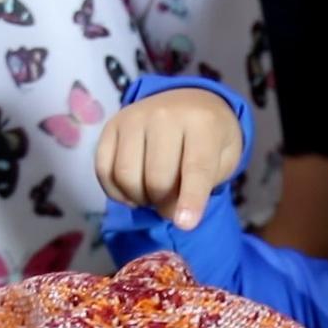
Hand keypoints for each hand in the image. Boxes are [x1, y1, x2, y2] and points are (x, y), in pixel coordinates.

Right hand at [95, 88, 242, 229]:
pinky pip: (104, 169)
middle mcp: (164, 115)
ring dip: (140, 199)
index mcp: (202, 122)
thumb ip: (204, 185)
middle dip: (164, 205)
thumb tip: (177, 216)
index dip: (190, 199)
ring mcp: (133, 117)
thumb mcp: (224, 159)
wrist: (190, 102)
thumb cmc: (210, 139)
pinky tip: (133, 193)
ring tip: (153, 196)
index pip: (195, 167)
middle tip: (172, 207)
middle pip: (156, 178)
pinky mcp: (111, 125)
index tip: (185, 225)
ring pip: (126, 175)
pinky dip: (116, 192)